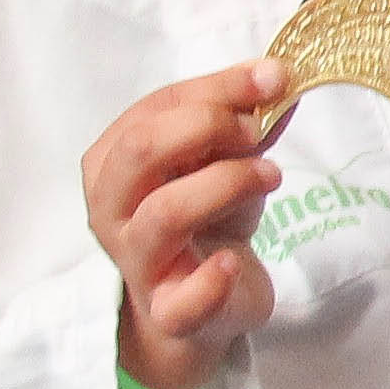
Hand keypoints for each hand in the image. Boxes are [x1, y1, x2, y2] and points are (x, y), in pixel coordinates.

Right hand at [83, 60, 287, 388]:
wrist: (204, 303)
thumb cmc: (206, 218)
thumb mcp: (223, 162)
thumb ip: (244, 123)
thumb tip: (279, 77)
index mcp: (113, 161)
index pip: (153, 110)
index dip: (215, 89)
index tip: (274, 77)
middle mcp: (110, 208)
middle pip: (141, 151)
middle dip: (206, 127)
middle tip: (257, 131)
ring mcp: (135, 262)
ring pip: (164, 213)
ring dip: (226, 184)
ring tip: (271, 174)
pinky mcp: (169, 311)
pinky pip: (181, 301)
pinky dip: (211, 280)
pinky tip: (234, 262)